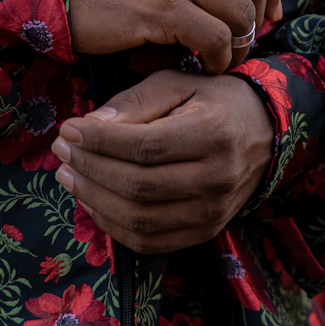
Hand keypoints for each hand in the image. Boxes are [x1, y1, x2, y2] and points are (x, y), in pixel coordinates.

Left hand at [51, 70, 274, 253]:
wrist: (263, 133)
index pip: (145, 147)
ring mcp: (212, 212)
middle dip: (90, 169)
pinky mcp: (204, 232)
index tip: (68, 129)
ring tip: (68, 174)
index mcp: (213, 133)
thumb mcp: (177, 84)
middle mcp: (217, 178)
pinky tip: (92, 201)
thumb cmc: (213, 100)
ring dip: (94, 199)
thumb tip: (88, 126)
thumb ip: (134, 103)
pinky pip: (149, 241)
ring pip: (140, 219)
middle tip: (61, 150)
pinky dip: (113, 225)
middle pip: (139, 186)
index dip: (100, 141)